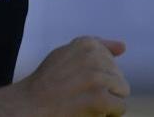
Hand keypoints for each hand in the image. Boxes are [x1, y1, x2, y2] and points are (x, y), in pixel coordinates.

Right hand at [15, 36, 129, 115]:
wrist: (30, 104)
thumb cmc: (47, 82)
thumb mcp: (66, 54)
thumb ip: (94, 48)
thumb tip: (122, 46)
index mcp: (86, 44)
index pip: (110, 59)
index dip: (98, 74)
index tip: (81, 80)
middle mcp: (93, 57)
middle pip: (118, 76)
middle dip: (105, 87)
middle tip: (81, 93)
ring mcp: (97, 78)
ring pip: (122, 91)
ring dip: (108, 100)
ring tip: (86, 102)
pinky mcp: (100, 98)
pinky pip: (120, 107)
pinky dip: (109, 113)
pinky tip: (91, 111)